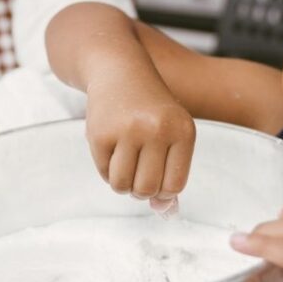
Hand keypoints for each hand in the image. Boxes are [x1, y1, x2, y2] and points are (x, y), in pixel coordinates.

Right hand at [85, 69, 195, 210]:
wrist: (119, 70)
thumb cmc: (150, 108)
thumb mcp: (171, 132)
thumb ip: (171, 172)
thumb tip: (163, 211)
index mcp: (182, 130)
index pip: (174, 185)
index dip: (163, 191)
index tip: (156, 179)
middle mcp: (157, 130)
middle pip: (147, 188)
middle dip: (140, 190)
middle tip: (137, 171)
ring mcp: (127, 130)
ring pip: (123, 186)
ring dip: (122, 183)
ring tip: (124, 163)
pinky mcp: (100, 133)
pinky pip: (104, 173)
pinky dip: (107, 169)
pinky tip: (111, 149)